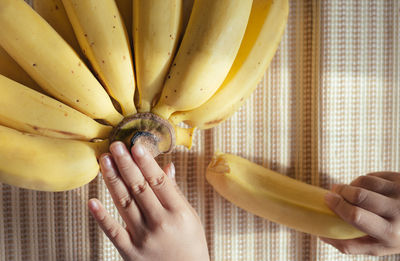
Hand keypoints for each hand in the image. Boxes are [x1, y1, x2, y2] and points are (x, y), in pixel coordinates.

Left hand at [88, 141, 209, 260]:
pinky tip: (92, 201)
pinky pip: (113, 232)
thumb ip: (175, 192)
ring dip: (113, 181)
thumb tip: (166, 167)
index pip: (159, 182)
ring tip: (105, 161)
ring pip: (125, 204)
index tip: (136, 146)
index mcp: (179, 213)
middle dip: (126, 165)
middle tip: (116, 146)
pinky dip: (102, 217)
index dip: (146, 163)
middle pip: (139, 189)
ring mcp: (144, 238)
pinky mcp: (130, 252)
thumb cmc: (190, 244)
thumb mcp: (190, 216)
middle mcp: (160, 224)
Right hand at [321, 172, 399, 255]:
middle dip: (341, 191)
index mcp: (389, 233)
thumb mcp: (377, 247)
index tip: (327, 199)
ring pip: (363, 182)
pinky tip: (366, 189)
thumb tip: (322, 236)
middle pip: (359, 195)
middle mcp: (398, 212)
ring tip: (350, 192)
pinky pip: (372, 175)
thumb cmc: (395, 235)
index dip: (338, 206)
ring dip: (351, 185)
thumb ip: (350, 245)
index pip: (357, 216)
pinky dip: (363, 181)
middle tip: (333, 193)